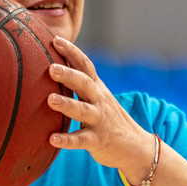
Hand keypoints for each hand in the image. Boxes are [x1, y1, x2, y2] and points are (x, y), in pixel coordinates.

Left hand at [46, 36, 157, 180]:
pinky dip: (67, 140)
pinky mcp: (97, 140)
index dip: (72, 51)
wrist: (135, 146)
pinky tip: (52, 139)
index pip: (85, 65)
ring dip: (67, 104)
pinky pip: (81, 140)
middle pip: (85, 84)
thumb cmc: (108, 119)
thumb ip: (80, 84)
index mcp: (97, 88)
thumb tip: (53, 66)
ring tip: (50, 99)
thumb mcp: (97, 97)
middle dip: (69, 74)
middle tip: (50, 68)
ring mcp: (99, 121)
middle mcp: (99, 101)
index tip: (55, 39)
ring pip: (83, 110)